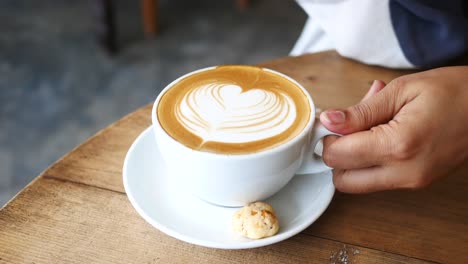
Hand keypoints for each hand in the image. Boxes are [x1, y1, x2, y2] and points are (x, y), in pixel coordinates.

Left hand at [320, 66, 467, 192]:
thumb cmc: (453, 92)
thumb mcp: (401, 91)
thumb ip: (360, 111)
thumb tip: (328, 121)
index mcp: (398, 146)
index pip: (338, 157)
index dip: (327, 139)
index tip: (332, 122)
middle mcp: (404, 173)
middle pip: (342, 180)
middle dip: (336, 154)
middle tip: (346, 127)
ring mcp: (412, 182)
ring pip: (358, 184)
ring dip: (352, 160)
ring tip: (369, 127)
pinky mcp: (417, 182)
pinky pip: (378, 180)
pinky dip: (370, 161)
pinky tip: (381, 134)